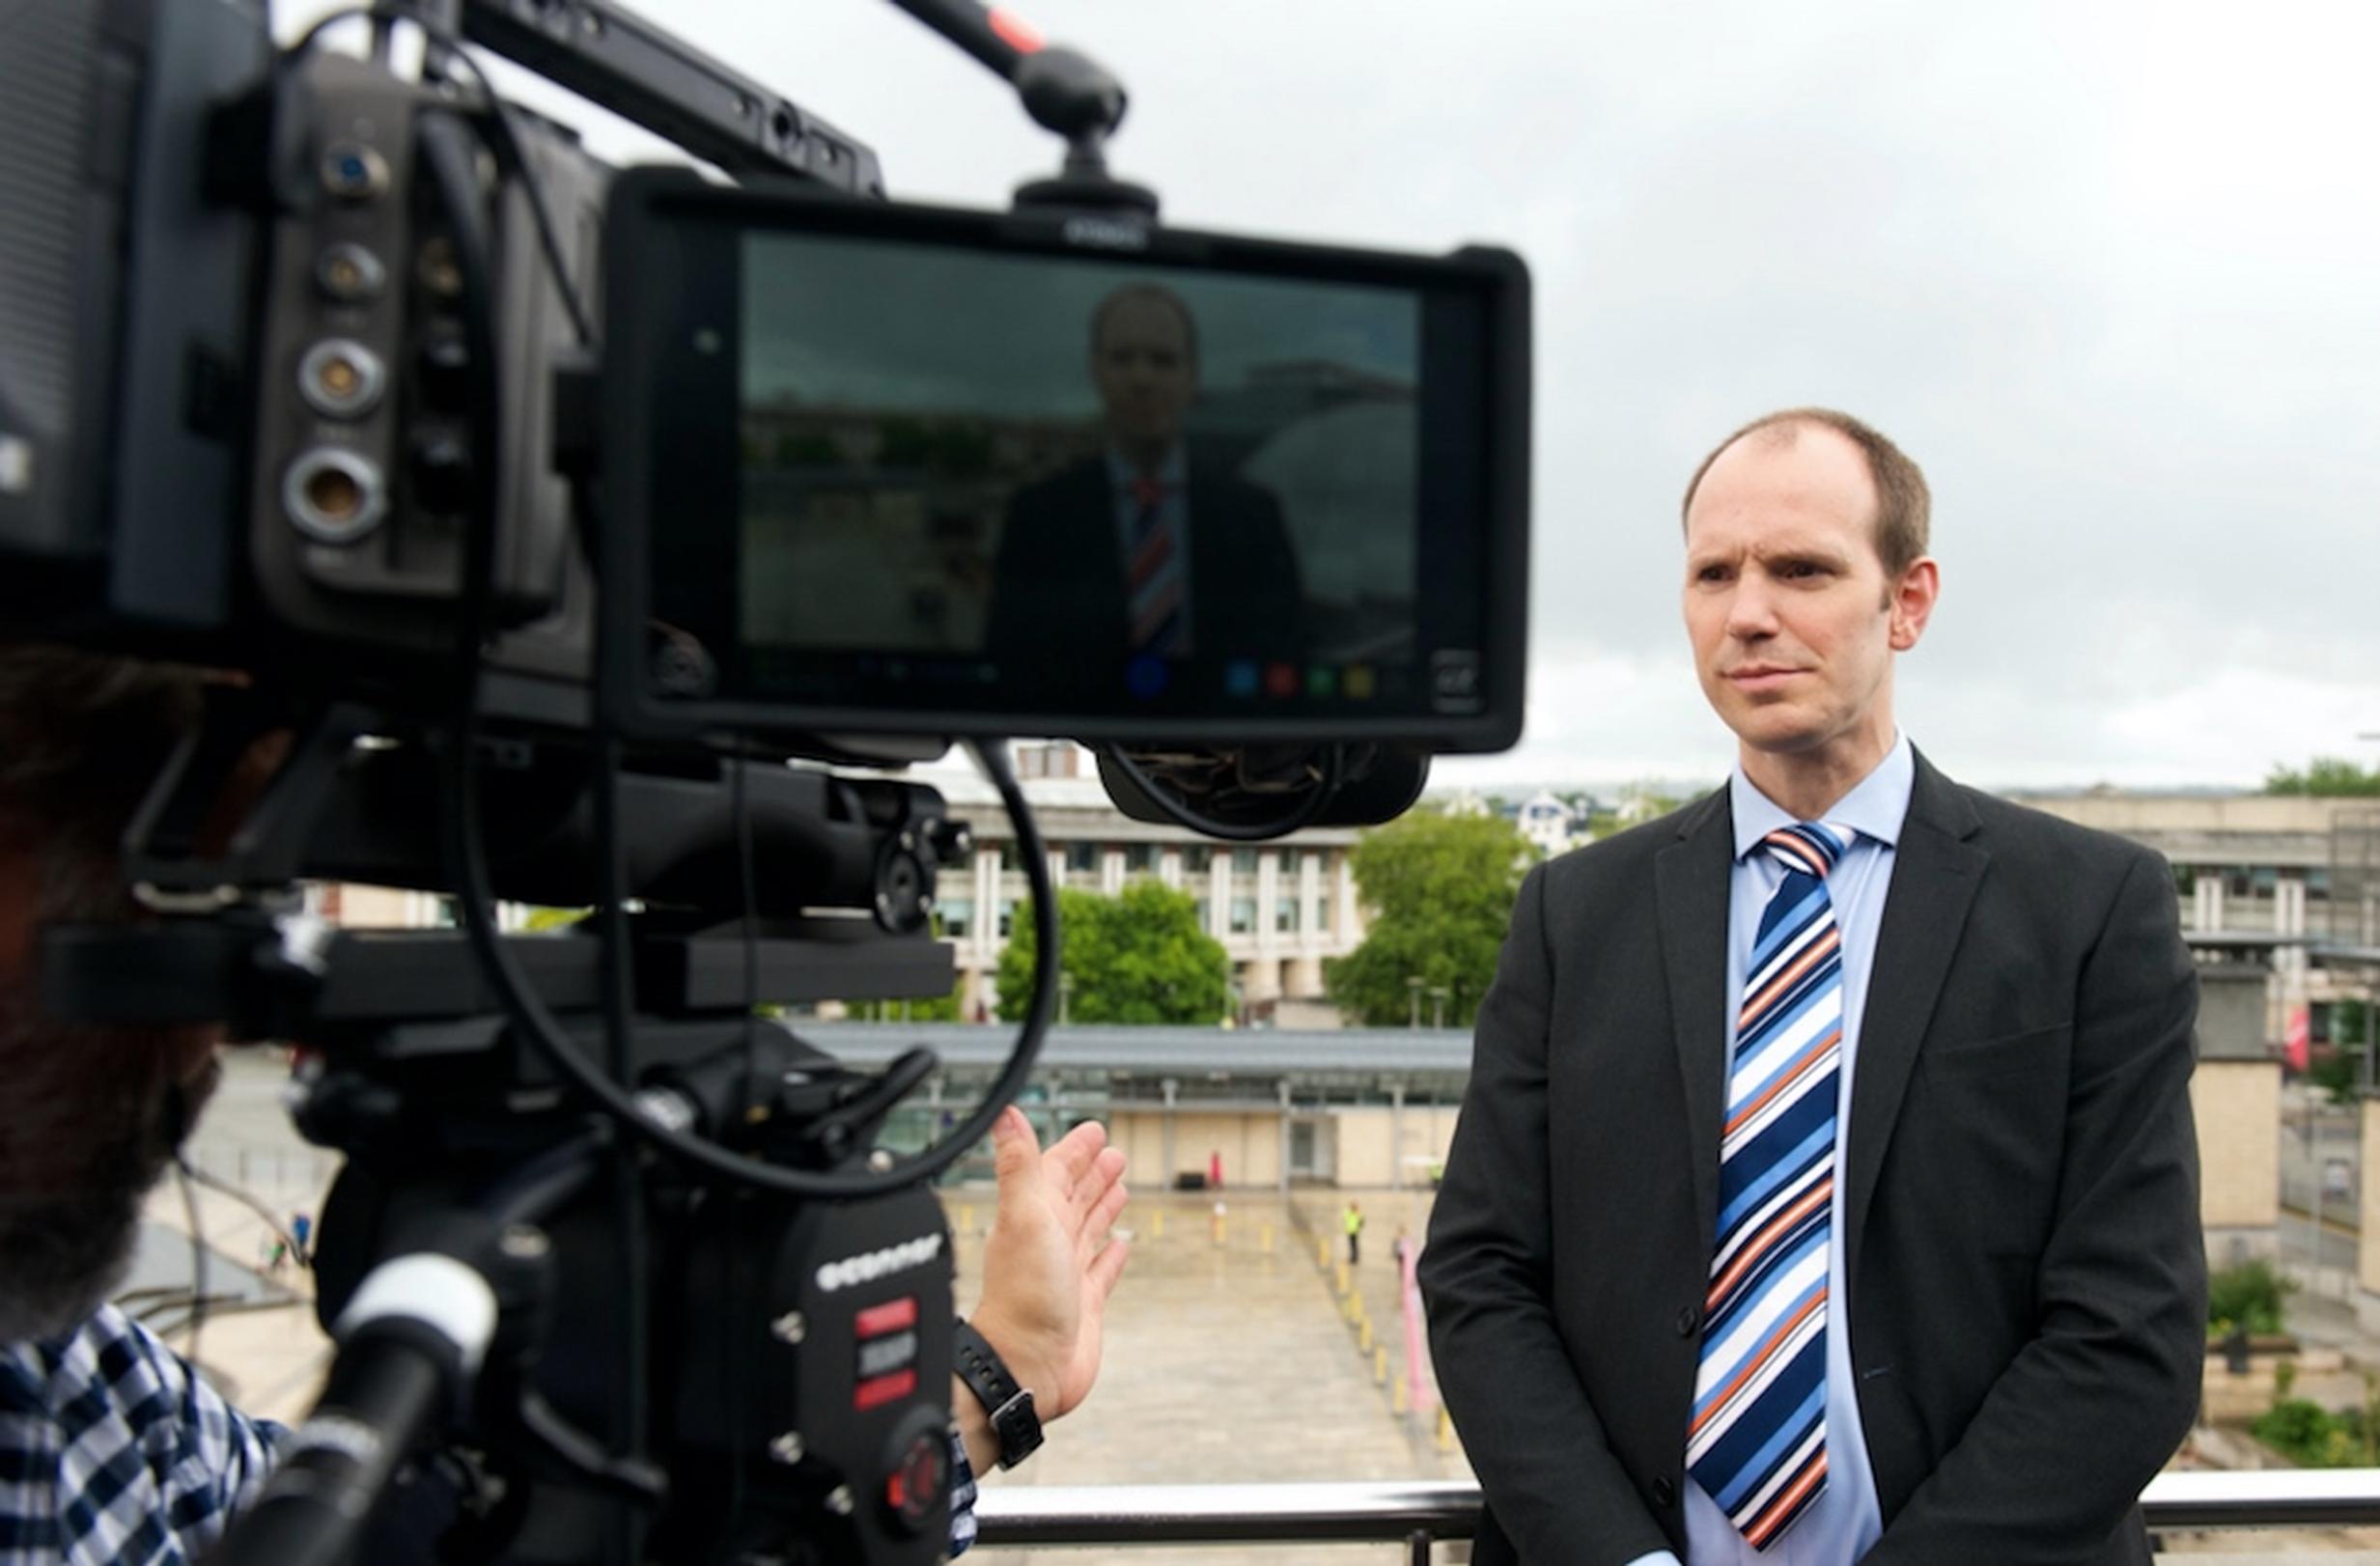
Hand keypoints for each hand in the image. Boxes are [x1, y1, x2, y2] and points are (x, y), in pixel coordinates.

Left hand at [965, 1107, 1129, 1424]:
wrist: (1025, 1365)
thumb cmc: (1022, 1297)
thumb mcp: (1024, 1217)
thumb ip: (1018, 1165)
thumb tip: (1004, 1114)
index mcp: (1034, 1216)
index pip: (1055, 1172)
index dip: (1074, 1150)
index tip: (1093, 1131)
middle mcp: (1048, 1241)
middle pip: (1074, 1196)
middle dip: (1092, 1173)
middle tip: (1112, 1153)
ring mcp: (1065, 1273)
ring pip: (1088, 1229)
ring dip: (1102, 1206)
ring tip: (1119, 1187)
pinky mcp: (1084, 1304)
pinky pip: (1101, 1272)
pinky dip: (1111, 1256)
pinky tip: (1120, 1246)